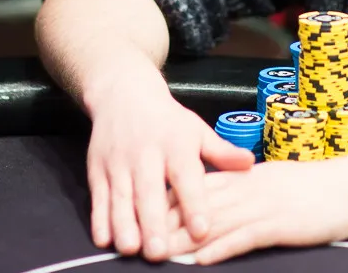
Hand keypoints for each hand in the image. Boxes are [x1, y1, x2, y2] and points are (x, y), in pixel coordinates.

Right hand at [84, 64, 255, 261]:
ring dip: (124, 224)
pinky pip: (98, 197)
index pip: (187, 176)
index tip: (202, 229)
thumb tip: (250, 164)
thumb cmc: (168, 121)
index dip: (194, 203)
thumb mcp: (197, 130)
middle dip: (153, 223)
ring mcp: (119, 163)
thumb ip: (221, 152)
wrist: (124, 95)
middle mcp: (146, 155)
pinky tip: (105, 240)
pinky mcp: (97, 170)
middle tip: (160, 252)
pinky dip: (99, 219)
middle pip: (150, 191)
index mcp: (176, 145)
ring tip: (132, 249)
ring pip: (121, 197)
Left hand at [161, 147, 347, 264]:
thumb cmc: (325, 188)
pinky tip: (201, 259)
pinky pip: (245, 236)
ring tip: (157, 253)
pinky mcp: (282, 224)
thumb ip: (254, 191)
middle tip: (138, 237)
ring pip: (216, 221)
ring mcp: (266, 205)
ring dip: (184, 239)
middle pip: (201, 205)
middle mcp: (252, 188)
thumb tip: (229, 203)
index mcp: (251, 177)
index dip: (172, 200)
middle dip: (167, 222)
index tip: (143, 210)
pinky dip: (221, 248)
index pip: (203, 186)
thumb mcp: (282, 185)